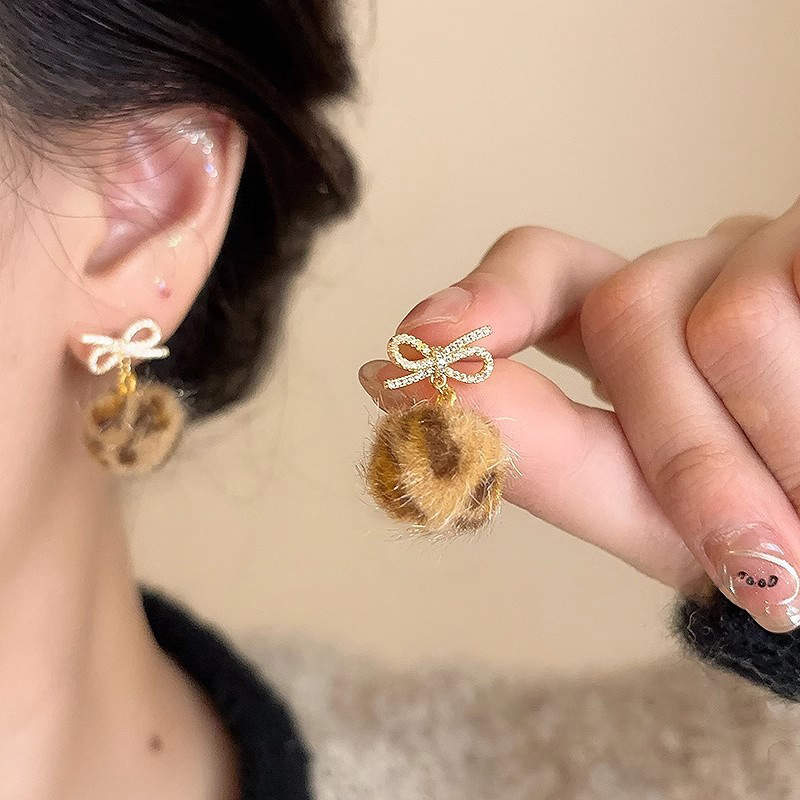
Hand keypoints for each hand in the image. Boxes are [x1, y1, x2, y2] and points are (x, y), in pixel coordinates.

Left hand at [359, 205, 799, 633]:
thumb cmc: (763, 541)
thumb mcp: (645, 510)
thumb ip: (532, 453)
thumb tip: (401, 390)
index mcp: (634, 327)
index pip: (544, 272)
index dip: (490, 295)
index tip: (421, 342)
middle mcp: (691, 277)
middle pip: (628, 310)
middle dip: (683, 452)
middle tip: (752, 558)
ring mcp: (764, 256)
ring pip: (729, 320)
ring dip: (772, 454)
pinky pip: (791, 299)